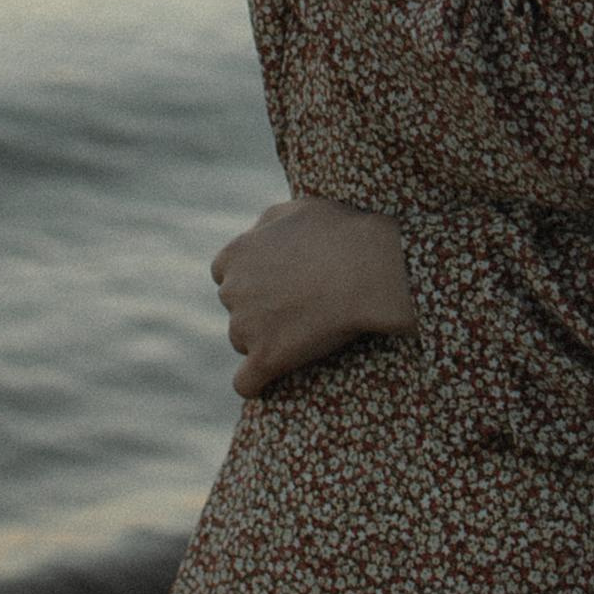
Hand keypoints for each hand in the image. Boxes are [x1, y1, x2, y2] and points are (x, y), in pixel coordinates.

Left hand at [210, 195, 416, 396]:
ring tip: (304, 335)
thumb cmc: (340, 234)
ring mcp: (247, 326)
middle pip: (236, 309)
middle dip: (259, 310)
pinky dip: (255, 383)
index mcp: (236, 254)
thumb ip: (266, 225)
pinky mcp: (266, 357)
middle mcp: (233, 290)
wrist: (368, 269)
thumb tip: (256, 236)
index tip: (278, 283)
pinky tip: (268, 383)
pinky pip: (246, 383)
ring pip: (243, 342)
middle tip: (300, 307)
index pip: (225, 273)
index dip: (252, 279)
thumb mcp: (296, 209)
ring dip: (264, 341)